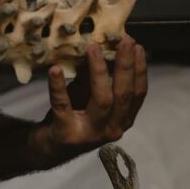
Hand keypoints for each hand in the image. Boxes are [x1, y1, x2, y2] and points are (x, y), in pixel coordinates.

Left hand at [30, 38, 147, 167]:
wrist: (49, 148)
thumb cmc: (74, 117)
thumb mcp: (88, 95)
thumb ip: (96, 77)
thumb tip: (101, 45)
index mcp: (122, 119)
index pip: (138, 94)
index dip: (140, 70)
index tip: (138, 47)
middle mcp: (112, 129)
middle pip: (123, 95)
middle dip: (125, 66)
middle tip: (124, 41)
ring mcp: (91, 134)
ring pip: (102, 101)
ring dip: (99, 72)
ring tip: (93, 49)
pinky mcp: (67, 134)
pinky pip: (63, 106)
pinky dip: (58, 87)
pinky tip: (55, 70)